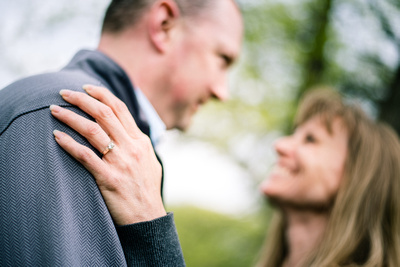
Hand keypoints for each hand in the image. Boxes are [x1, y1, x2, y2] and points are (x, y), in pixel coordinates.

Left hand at [50, 85, 165, 224]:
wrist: (148, 217)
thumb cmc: (147, 189)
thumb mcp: (150, 161)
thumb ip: (140, 144)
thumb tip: (131, 131)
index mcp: (141, 141)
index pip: (120, 109)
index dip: (102, 95)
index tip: (86, 88)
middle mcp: (131, 147)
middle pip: (104, 114)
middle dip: (82, 99)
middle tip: (64, 92)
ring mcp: (120, 162)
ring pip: (93, 131)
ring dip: (71, 117)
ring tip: (54, 110)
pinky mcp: (108, 178)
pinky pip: (85, 156)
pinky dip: (69, 144)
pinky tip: (56, 136)